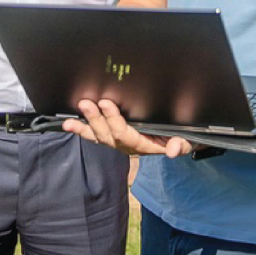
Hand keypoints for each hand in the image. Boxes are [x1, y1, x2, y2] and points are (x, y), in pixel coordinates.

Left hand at [62, 99, 193, 157]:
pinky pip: (96, 136)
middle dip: (95, 120)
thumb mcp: (186, 140)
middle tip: (86, 104)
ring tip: (69, 122)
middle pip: (108, 136)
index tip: (106, 103)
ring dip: (84, 128)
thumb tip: (174, 150)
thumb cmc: (181, 137)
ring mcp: (120, 142)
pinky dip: (83, 131)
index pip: (125, 135)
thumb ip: (181, 145)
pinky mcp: (114, 137)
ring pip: (99, 137)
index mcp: (144, 145)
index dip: (113, 120)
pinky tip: (69, 125)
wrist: (178, 141)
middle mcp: (128, 146)